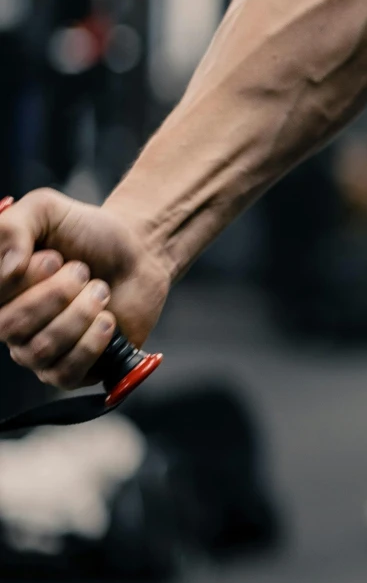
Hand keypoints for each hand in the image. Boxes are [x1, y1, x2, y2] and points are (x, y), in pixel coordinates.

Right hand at [0, 189, 172, 389]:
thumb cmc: (88, 233)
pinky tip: (107, 320)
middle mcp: (9, 324)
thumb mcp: (46, 209)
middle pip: (11, 326)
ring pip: (42, 348)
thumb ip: (12, 226)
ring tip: (101, 291)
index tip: (55, 258)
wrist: (137, 253)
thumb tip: (8, 268)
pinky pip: (65, 373)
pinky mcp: (69, 371)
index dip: (24, 280)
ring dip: (81, 312)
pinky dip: (91, 343)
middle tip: (83, 271)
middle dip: (58, 293)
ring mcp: (37, 351)